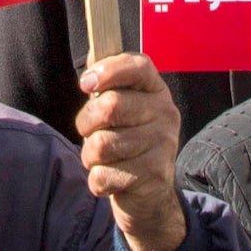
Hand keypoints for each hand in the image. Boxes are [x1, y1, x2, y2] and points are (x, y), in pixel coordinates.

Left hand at [77, 53, 187, 250]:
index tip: (85, 84)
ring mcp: (164, 144)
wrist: (150, 195)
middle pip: (110, 106)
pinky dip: (97, 180)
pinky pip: (103, 175)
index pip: (137, 66)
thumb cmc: (126, 141)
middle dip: (86, 122)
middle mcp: (166, 112)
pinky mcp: (154, 176)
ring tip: (101, 158)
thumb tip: (92, 55)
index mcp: (156, 89)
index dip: (107, 70)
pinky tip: (111, 179)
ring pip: (102, 144)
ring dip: (90, 155)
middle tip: (88, 131)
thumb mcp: (120, 108)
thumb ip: (107, 83)